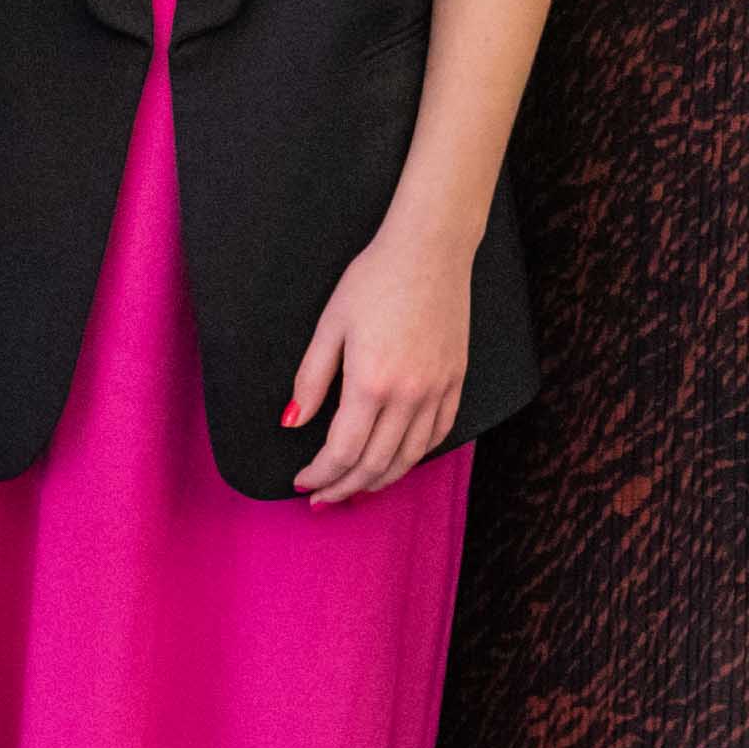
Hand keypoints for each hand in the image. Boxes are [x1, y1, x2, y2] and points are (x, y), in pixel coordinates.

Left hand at [281, 214, 472, 502]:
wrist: (430, 250)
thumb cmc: (374, 279)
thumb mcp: (330, 325)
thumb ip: (311, 380)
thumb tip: (291, 422)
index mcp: (371, 382)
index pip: (342, 450)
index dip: (319, 474)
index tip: (301, 482)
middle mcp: (409, 395)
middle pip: (375, 463)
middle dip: (344, 487)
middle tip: (321, 497)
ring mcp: (438, 390)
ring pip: (410, 456)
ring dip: (379, 479)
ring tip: (354, 488)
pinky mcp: (456, 381)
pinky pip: (439, 434)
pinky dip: (415, 456)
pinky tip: (396, 461)